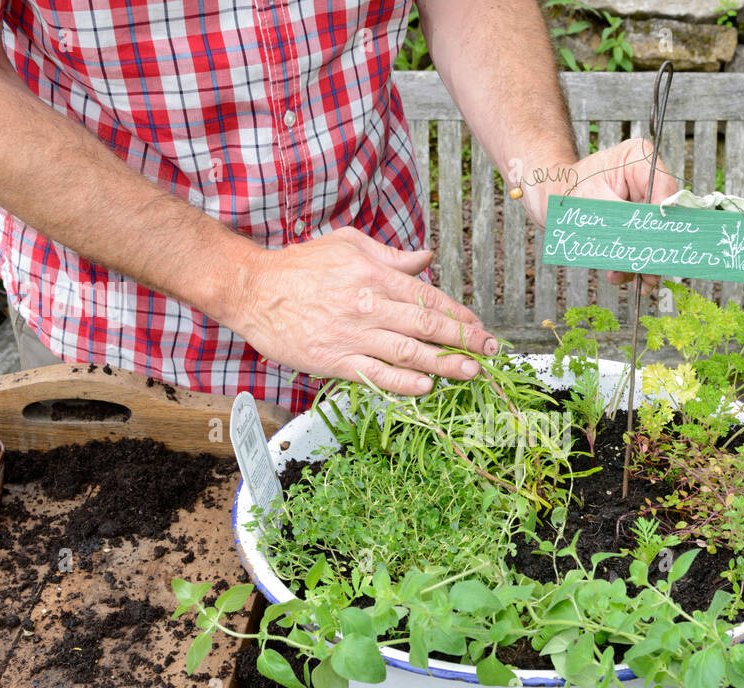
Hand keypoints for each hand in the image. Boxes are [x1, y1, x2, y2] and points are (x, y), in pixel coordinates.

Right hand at [227, 226, 497, 395]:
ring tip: (470, 372)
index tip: (479, 327)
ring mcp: (351, 334)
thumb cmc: (299, 265)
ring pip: (408, 352)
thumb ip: (391, 254)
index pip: (428, 297)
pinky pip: (376, 373)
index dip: (458, 315)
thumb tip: (426, 257)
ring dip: (444, 363)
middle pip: (427, 325)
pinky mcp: (333, 360)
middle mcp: (368, 304)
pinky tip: (426, 387)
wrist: (252, 289)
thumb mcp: (348, 244)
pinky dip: (404, 382)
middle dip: (464, 340)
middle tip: (490, 351)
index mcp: (374, 274)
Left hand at [529, 138, 679, 291]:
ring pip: (652, 238)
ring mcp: (641, 203)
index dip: (662, 221)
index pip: (665, 191)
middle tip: (647, 274)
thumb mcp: (591, 201)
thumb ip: (621, 220)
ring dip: (640, 262)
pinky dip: (629, 263)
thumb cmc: (564, 189)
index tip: (656, 246)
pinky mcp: (634, 223)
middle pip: (661, 219)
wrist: (548, 198)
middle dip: (651, 247)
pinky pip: (639, 246)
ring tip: (623, 276)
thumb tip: (645, 240)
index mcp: (639, 159)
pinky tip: (617, 274)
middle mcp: (645, 180)